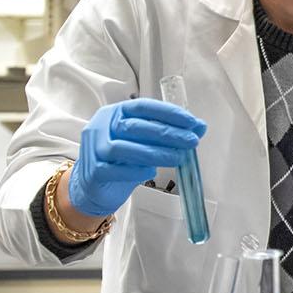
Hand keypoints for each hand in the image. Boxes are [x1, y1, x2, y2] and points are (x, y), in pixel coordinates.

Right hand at [69, 98, 205, 216]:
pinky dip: (136, 171)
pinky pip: (115, 170)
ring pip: (124, 148)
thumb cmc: (123, 159)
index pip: (143, 106)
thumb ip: (169, 132)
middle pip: (135, 126)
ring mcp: (94, 148)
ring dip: (155, 153)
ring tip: (178, 158)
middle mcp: (101, 127)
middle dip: (168, 134)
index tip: (192, 122)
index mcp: (115, 113)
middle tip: (191, 141)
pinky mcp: (93, 171)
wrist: (97, 185)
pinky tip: (151, 173)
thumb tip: (199, 127)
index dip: (168, 113)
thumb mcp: (146, 142)